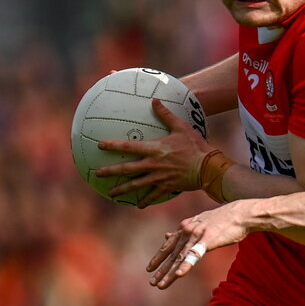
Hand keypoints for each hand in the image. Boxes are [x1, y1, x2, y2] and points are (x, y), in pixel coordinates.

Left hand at [96, 98, 211, 207]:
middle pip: (127, 169)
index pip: (129, 147)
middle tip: (97, 173)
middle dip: (110, 171)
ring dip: (122, 189)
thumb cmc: (195, 145)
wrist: (208, 167)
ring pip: (136, 185)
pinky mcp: (167, 187)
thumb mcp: (181, 127)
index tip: (99, 145)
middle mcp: (153, 165)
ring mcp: (159, 177)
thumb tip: (155, 100)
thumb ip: (166, 114)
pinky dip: (145, 200)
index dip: (113, 146)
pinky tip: (138, 205)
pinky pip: (153, 195)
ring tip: (111, 194)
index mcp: (155, 149)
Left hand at [147, 200, 253, 288]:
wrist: (241, 213)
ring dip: (170, 272)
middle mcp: (188, 230)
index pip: (169, 245)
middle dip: (161, 269)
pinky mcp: (208, 240)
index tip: (150, 268)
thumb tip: (167, 235)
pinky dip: (186, 265)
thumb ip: (184, 230)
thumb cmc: (224, 219)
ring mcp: (197, 235)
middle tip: (152, 282)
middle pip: (172, 253)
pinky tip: (179, 274)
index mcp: (186, 226)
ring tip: (161, 284)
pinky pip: (195, 255)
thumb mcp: (200, 221)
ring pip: (180, 257)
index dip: (159, 257)